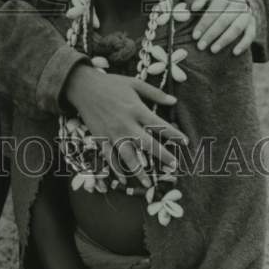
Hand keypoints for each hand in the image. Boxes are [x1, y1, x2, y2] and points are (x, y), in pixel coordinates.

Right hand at [64, 65, 186, 181]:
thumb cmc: (111, 83)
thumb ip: (154, 93)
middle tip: (174, 167)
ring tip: (150, 184)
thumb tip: (174, 100)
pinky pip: (110, 157)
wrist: (83, 86)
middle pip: (148, 144)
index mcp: (136, 109)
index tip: (185, 142)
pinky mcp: (101, 138)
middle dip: (163, 156)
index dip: (174, 134)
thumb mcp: (134, 83)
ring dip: (140, 171)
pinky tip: (124, 180)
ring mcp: (113, 133)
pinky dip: (116, 170)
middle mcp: (126, 124)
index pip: (160, 125)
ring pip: (129, 157)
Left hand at [190, 0, 255, 55]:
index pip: (213, 9)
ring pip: (236, 27)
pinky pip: (250, 34)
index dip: (203, 23)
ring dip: (224, 40)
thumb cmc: (213, 2)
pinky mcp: (253, 23)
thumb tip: (189, 10)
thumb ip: (195, 1)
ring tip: (213, 50)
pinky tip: (234, 52)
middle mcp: (236, 2)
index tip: (194, 36)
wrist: (235, 2)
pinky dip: (243, 44)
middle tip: (200, 46)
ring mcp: (246, 13)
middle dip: (211, 34)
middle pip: (224, 19)